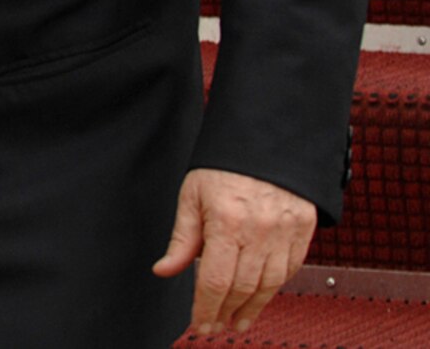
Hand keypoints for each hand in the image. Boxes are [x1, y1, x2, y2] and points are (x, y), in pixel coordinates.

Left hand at [152, 167, 316, 334]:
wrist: (266, 141)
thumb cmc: (223, 167)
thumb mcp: (192, 196)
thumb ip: (183, 239)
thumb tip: (164, 270)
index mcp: (227, 221)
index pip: (216, 280)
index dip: (206, 308)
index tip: (199, 325)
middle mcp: (260, 231)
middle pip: (243, 287)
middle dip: (227, 312)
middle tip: (216, 326)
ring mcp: (286, 232)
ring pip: (270, 284)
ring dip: (253, 308)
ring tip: (238, 321)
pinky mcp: (304, 230)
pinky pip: (290, 270)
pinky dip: (274, 287)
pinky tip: (260, 296)